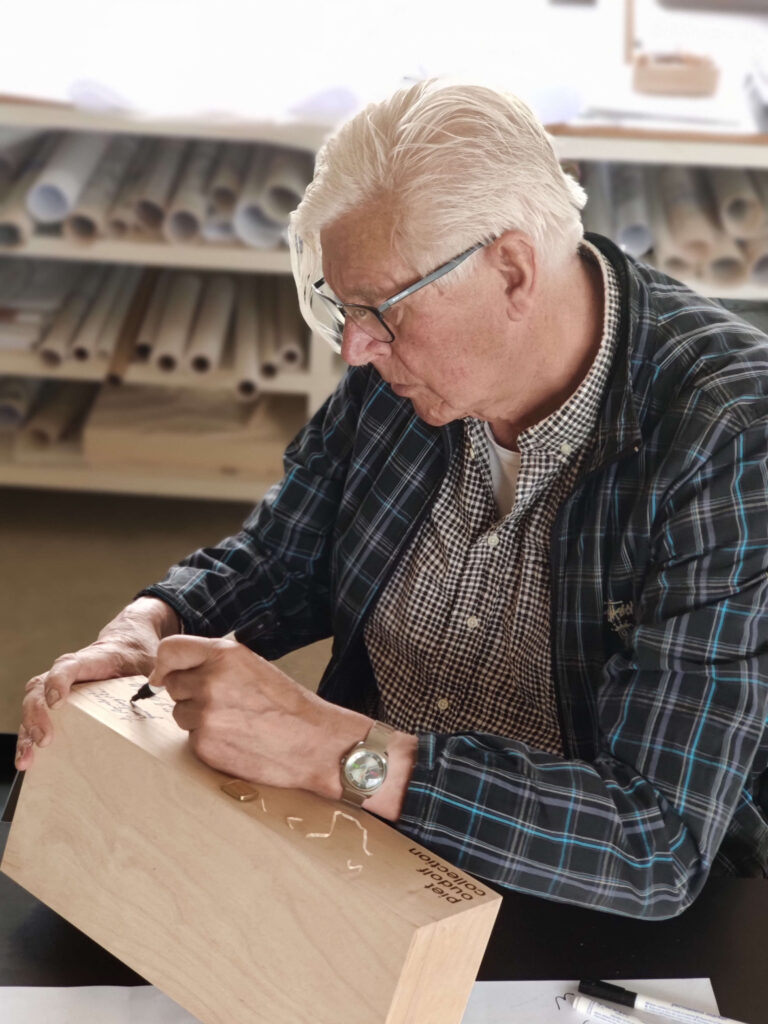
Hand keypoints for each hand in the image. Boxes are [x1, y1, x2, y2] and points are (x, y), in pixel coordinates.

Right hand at [16, 597, 179, 769]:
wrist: (132, 641)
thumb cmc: (141, 653)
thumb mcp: (154, 661)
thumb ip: (159, 676)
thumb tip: (159, 698)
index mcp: (95, 658)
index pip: (70, 665)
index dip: (60, 681)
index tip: (57, 702)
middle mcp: (72, 671)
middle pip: (41, 686)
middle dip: (37, 714)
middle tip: (43, 739)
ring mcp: (62, 686)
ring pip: (34, 701)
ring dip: (27, 729)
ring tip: (27, 758)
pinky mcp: (62, 701)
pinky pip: (38, 715)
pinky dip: (29, 736)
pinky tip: (26, 759)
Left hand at [151, 635, 373, 799]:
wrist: (315, 742)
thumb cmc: (288, 705)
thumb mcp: (252, 666)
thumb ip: (213, 663)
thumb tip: (167, 672)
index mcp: (225, 655)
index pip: (170, 650)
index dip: (163, 664)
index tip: (162, 676)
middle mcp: (211, 681)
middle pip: (173, 685)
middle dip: (190, 694)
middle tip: (225, 703)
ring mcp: (206, 714)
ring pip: (181, 714)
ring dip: (199, 719)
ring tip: (237, 723)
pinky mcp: (205, 745)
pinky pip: (191, 740)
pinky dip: (209, 741)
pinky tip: (237, 740)